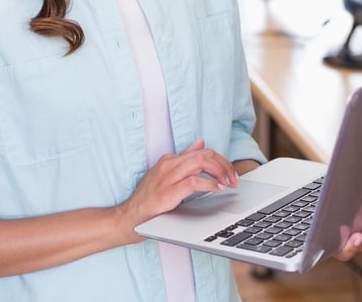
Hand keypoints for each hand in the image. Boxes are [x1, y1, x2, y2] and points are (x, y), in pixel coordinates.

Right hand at [118, 139, 237, 241]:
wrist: (127, 218)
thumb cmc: (148, 200)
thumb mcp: (166, 175)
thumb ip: (184, 160)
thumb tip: (201, 143)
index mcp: (169, 160)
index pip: (203, 152)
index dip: (221, 161)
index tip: (231, 174)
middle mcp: (168, 164)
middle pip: (205, 155)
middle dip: (224, 165)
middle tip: (234, 179)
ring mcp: (167, 177)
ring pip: (200, 162)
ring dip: (220, 172)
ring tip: (229, 183)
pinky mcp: (167, 193)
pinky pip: (193, 182)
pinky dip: (208, 185)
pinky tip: (216, 190)